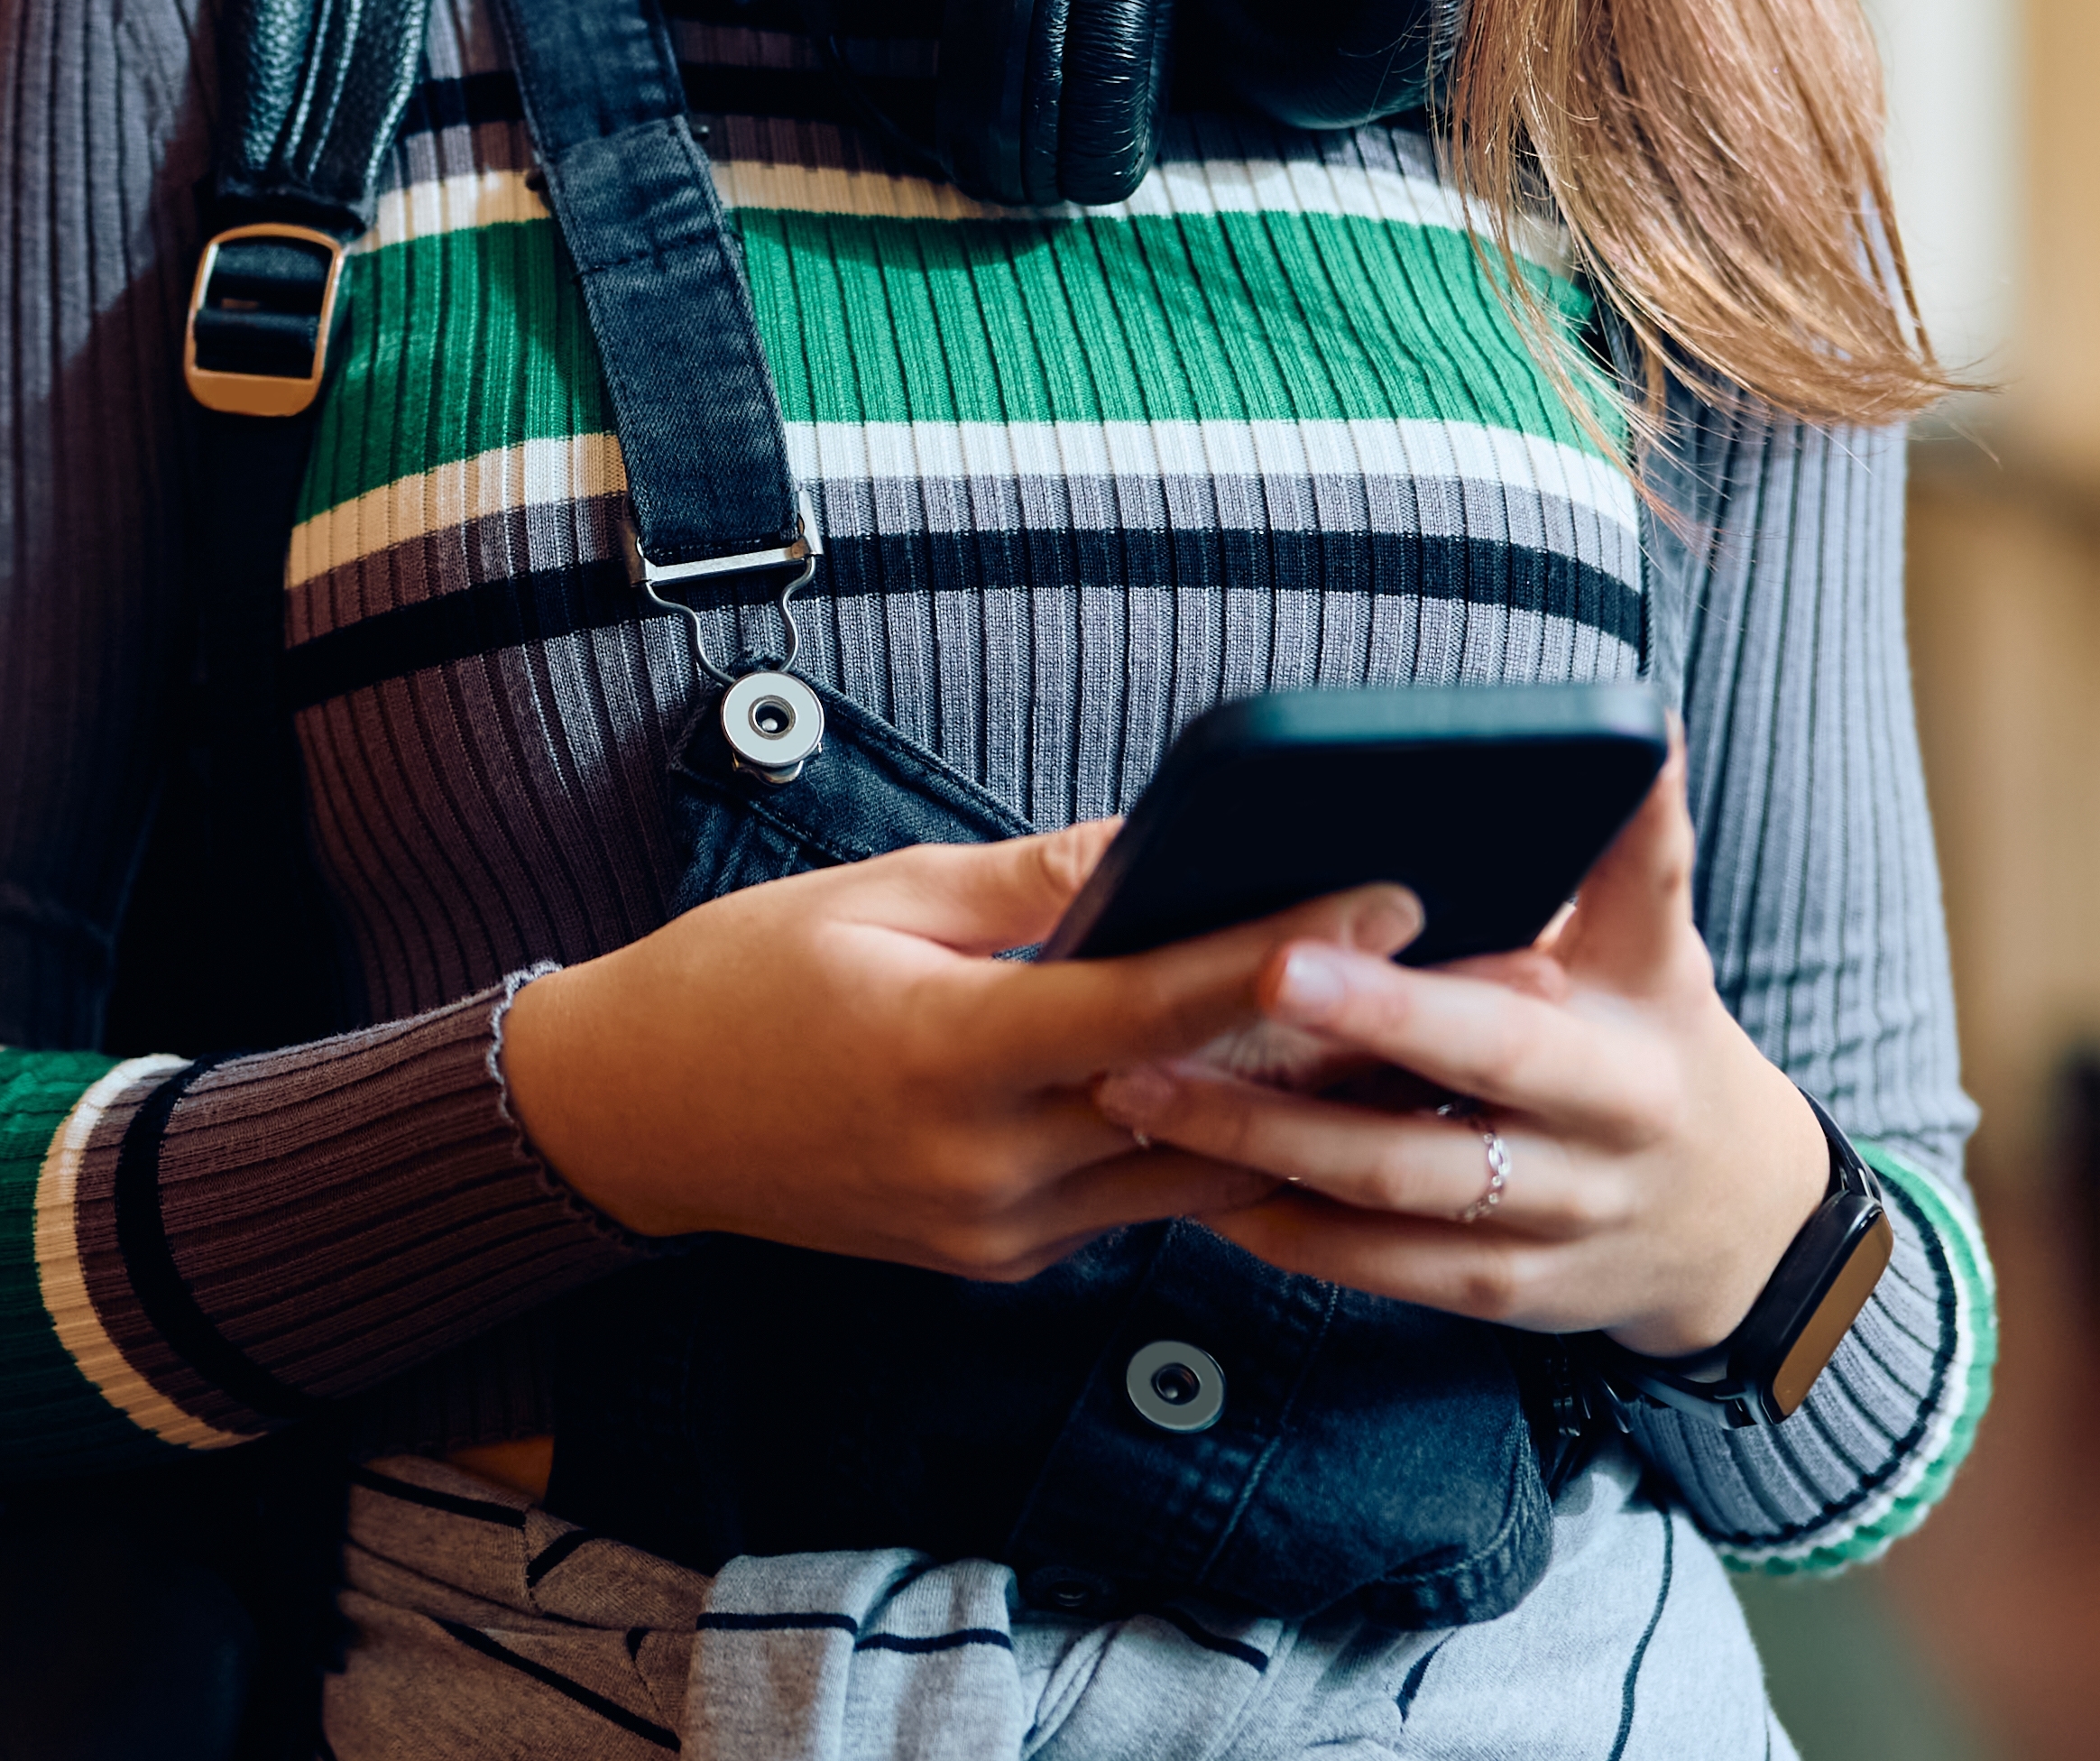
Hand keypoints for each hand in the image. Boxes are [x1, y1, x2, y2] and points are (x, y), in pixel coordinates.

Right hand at [500, 820, 1425, 1278]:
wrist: (632, 1121)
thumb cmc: (735, 980)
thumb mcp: (874, 896)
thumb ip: (1029, 881)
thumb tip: (1164, 841)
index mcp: (946, 1057)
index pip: (1152, 1007)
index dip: (1278, 955)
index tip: (1388, 896)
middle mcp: (986, 1169)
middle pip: (1203, 1102)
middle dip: (1340, 1040)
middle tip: (1467, 978)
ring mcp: (999, 1232)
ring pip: (1192, 1168)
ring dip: (1304, 1107)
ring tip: (1421, 1040)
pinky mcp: (1004, 1258)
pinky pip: (1136, 1197)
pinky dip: (1212, 1141)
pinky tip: (1293, 1094)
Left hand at [1086, 745, 1832, 1353]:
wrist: (1736, 1222)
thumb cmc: (1659, 1037)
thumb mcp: (1662, 943)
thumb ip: (1631, 846)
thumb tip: (1631, 717)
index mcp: (1624, 1046)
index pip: (1515, 1005)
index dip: (1409, 986)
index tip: (1318, 932)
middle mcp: (1594, 1147)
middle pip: (1442, 1105)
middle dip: (1319, 1057)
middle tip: (1192, 1009)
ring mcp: (1547, 1230)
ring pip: (1387, 1192)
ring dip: (1258, 1142)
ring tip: (1136, 1089)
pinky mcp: (1499, 1298)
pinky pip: (1374, 1265)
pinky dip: (1278, 1224)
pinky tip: (1186, 1177)